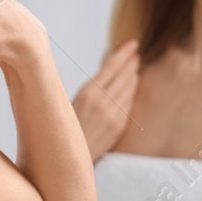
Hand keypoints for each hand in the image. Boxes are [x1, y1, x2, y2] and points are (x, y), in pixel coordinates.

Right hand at [71, 39, 139, 160]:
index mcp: (87, 93)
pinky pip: (128, 103)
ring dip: (133, 75)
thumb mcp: (72, 102)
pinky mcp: (119, 126)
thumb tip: (105, 72)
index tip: (133, 44)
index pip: (111, 67)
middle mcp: (102, 102)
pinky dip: (131, 92)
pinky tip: (132, 86)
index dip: (124, 54)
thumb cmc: (65, 128)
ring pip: (129, 89)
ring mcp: (113, 115)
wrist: (68, 157)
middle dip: (131, 62)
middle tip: (136, 53)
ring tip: (135, 66)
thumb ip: (90, 88)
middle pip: (123, 76)